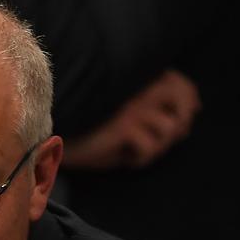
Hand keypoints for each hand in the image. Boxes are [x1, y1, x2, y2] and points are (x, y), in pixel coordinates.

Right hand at [63, 69, 200, 168]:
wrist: (52, 133)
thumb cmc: (83, 125)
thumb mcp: (115, 112)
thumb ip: (145, 108)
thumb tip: (183, 120)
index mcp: (133, 79)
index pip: (176, 81)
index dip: (188, 98)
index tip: (186, 114)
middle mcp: (136, 89)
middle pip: (182, 96)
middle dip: (183, 119)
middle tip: (169, 135)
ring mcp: (131, 108)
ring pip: (171, 127)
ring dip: (161, 145)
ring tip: (141, 151)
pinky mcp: (122, 128)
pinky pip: (150, 148)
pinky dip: (141, 158)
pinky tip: (125, 160)